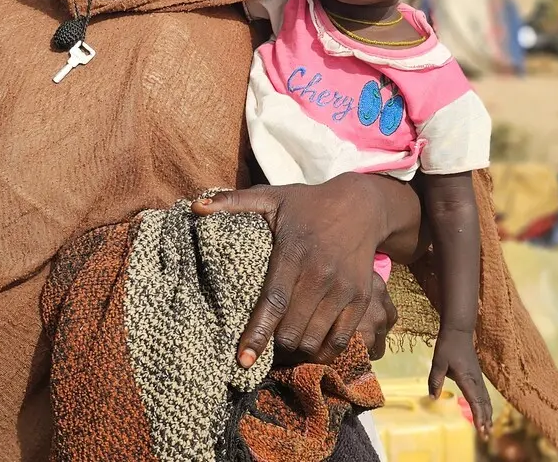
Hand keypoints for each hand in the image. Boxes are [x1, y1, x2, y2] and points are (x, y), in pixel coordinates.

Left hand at [193, 174, 416, 366]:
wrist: (361, 206)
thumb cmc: (308, 204)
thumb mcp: (271, 197)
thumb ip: (233, 202)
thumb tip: (196, 207)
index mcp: (294, 252)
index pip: (273, 302)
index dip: (257, 334)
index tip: (242, 359)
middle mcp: (320, 274)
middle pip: (292, 329)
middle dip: (274, 347)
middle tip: (261, 350)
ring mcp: (344, 289)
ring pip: (314, 339)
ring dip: (296, 351)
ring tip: (283, 349)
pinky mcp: (361, 299)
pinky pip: (342, 340)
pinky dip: (324, 351)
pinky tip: (310, 347)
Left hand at [429, 331, 493, 434]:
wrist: (459, 331)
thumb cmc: (448, 345)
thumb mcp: (438, 362)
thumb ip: (435, 380)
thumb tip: (433, 397)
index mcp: (467, 378)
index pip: (475, 401)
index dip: (478, 416)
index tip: (480, 429)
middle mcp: (476, 380)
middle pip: (483, 403)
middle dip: (485, 419)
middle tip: (486, 435)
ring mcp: (478, 377)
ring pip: (485, 399)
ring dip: (487, 414)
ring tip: (488, 428)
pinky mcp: (477, 375)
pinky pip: (484, 394)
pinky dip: (485, 405)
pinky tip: (485, 411)